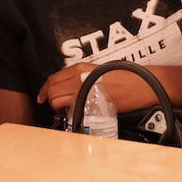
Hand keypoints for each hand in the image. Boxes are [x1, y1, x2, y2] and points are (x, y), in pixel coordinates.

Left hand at [37, 64, 158, 114]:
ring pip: (55, 100)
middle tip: (55, 105)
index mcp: (79, 68)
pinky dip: (66, 112)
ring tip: (65, 109)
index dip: (44, 89)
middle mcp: (76, 77)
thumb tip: (70, 86)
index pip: (52, 78)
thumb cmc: (124, 78)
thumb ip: (81, 76)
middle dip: (49, 98)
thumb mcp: (98, 70)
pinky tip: (74, 113)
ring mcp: (80, 90)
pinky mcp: (87, 102)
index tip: (42, 95)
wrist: (139, 84)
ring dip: (56, 106)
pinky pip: (68, 109)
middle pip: (50, 90)